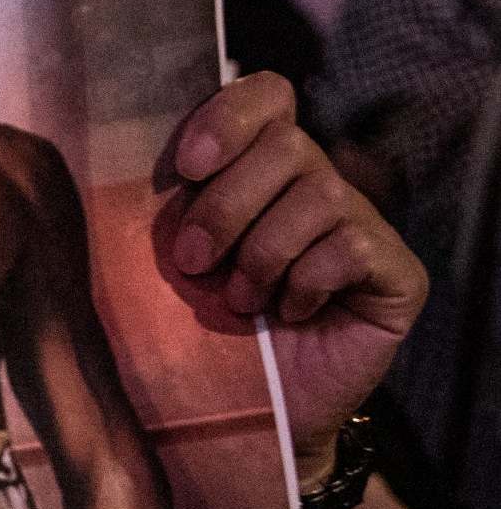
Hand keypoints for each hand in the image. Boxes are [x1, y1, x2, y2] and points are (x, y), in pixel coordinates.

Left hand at [157, 73, 426, 477]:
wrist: (239, 413)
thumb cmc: (192, 331)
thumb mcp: (161, 260)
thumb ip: (158, 204)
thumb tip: (112, 152)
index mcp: (258, 168)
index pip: (267, 95)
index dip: (229, 118)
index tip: (187, 166)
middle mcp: (317, 183)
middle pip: (286, 145)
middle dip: (226, 206)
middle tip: (191, 263)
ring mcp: (362, 225)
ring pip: (319, 195)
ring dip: (262, 254)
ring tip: (240, 302)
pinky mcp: (396, 272)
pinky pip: (350, 247)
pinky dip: (305, 283)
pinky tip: (290, 314)